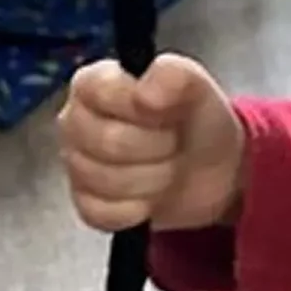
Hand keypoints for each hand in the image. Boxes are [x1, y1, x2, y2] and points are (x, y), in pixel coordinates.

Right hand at [57, 52, 247, 232]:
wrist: (214, 170)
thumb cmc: (196, 121)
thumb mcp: (199, 89)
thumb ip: (175, 76)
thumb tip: (146, 91)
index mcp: (95, 84)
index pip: (102, 92)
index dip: (145, 107)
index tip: (169, 112)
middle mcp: (76, 122)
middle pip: (108, 142)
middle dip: (158, 146)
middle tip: (175, 142)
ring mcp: (76, 165)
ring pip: (107, 181)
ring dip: (154, 178)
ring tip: (168, 165)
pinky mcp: (85, 204)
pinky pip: (105, 213)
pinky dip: (140, 209)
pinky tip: (152, 195)